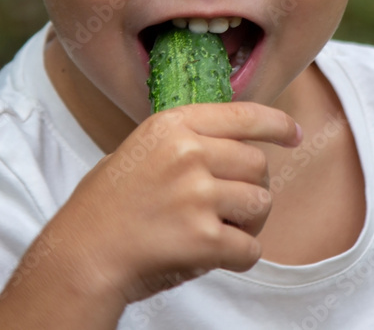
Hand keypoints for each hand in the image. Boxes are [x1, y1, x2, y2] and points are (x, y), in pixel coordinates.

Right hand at [51, 101, 301, 304]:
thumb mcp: (137, 151)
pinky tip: (214, 257)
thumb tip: (232, 143)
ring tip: (218, 232)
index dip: (276, 124)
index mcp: (172, 125)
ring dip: (248, 223)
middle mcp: (188, 153)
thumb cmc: (104, 209)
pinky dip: (239, 258)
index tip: (293, 133)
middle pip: (257, 164)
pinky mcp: (204, 238)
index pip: (243, 115)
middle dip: (251, 188)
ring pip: (261, 204)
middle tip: (227, 208)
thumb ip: (181, 142)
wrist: (80, 256)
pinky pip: (251, 248)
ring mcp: (197, 195)